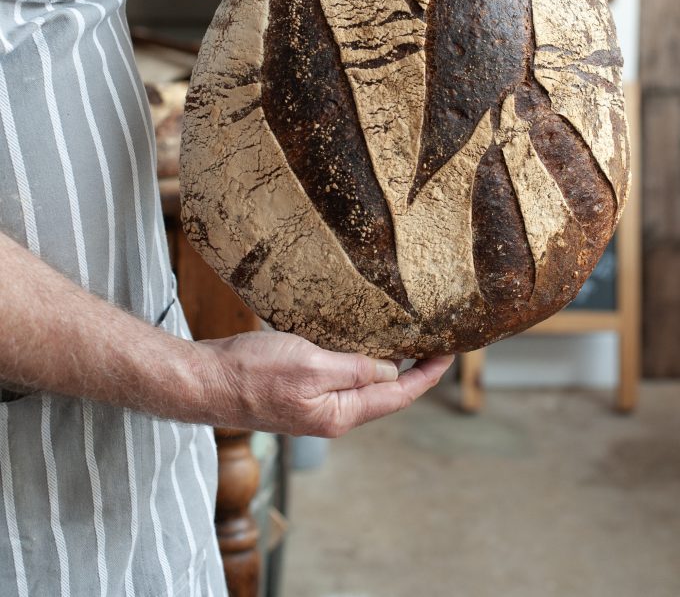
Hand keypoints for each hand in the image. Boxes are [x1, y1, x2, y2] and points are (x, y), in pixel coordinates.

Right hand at [196, 330, 452, 436]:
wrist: (205, 380)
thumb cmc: (252, 373)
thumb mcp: (311, 365)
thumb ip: (355, 370)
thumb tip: (393, 370)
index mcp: (339, 414)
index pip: (398, 395)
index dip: (427, 375)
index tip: (450, 352)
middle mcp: (331, 415)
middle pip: (384, 394)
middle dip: (413, 371)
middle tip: (436, 342)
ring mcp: (313, 405)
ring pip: (362, 385)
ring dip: (387, 365)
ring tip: (408, 341)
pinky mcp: (298, 391)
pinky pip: (339, 377)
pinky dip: (359, 360)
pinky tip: (361, 342)